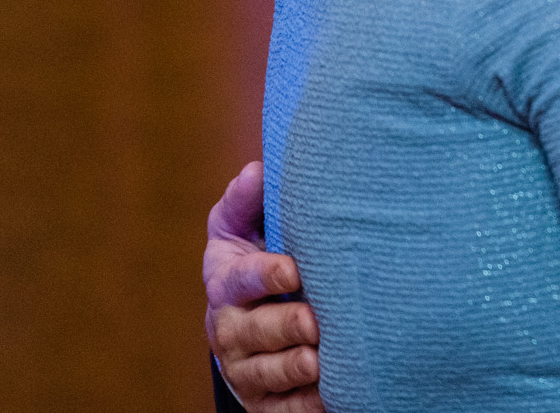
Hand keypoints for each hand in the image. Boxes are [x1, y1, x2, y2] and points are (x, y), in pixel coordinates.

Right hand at [204, 162, 323, 412]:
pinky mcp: (265, 400)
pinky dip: (306, 402)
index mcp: (227, 283)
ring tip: (322, 360)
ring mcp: (247, 368)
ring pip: (268, 372)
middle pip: (255, 331)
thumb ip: (246, 201)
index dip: (265, 275)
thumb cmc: (255, 261)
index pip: (241, 279)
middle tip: (316, 321)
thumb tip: (257, 170)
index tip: (294, 270)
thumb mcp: (241, 228)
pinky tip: (331, 391)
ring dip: (295, 367)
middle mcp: (230, 329)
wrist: (249, 319)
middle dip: (286, 326)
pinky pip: (284, 407)